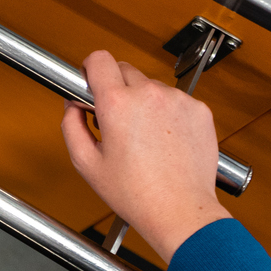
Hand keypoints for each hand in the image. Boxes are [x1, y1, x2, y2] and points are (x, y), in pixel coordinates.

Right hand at [60, 51, 228, 263]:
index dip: (91, 68)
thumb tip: (73, 105)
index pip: (99, 58)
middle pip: (124, 70)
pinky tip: (165, 140)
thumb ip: (71, 125)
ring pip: (151, 86)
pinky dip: (169, 113)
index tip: (91, 80)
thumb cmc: (137, 194)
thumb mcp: (86, 163)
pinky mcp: (199, 110)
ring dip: (144, 101)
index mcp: (117, 104)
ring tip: (145, 136)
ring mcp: (178, 100)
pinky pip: (176, 100)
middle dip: (116, 89)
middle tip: (116, 119)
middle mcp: (149, 95)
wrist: (181, 212)